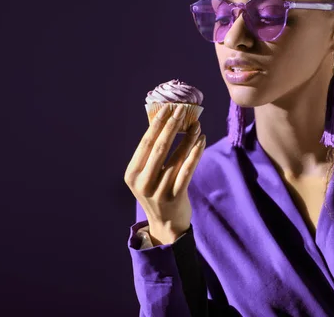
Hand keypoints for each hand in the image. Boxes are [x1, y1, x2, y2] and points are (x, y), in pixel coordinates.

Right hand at [124, 105, 205, 244]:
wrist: (165, 225)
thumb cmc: (157, 193)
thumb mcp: (146, 176)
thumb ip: (151, 155)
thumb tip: (166, 121)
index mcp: (132, 174)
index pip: (146, 143)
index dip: (157, 124)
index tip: (168, 108)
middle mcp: (143, 183)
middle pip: (160, 147)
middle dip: (172, 126)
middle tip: (183, 111)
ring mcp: (159, 191)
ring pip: (177, 158)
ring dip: (188, 138)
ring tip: (196, 125)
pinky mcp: (176, 197)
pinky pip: (188, 170)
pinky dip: (195, 153)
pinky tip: (201, 141)